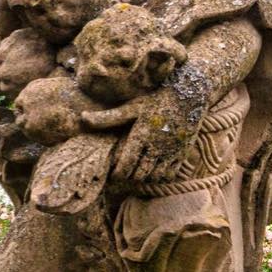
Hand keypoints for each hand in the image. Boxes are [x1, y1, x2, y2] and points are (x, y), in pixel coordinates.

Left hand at [82, 81, 206, 183]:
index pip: (126, 164)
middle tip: (125, 173)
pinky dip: (160, 176)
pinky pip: (170, 174)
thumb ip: (108, 117)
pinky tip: (154, 169)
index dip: (119, 173)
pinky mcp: (182, 152)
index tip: (115, 173)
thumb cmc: (155, 100)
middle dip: (130, 176)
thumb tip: (82, 117)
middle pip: (140, 173)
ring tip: (138, 172)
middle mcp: (156, 145)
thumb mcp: (131, 107)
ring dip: (145, 177)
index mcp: (141, 135)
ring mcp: (171, 150)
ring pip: (154, 176)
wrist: (188, 94)